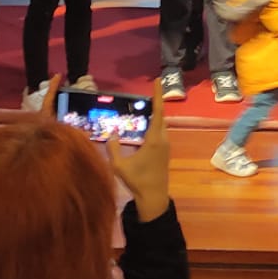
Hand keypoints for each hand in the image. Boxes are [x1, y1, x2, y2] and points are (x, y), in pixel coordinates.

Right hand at [110, 83, 170, 220]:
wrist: (153, 197)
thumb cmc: (137, 181)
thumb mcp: (119, 165)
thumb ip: (113, 148)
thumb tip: (111, 134)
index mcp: (154, 140)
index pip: (158, 112)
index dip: (158, 95)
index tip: (158, 81)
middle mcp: (162, 140)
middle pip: (161, 116)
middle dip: (156, 102)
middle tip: (150, 89)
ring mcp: (165, 146)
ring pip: (161, 125)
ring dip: (155, 114)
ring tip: (147, 104)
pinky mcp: (164, 152)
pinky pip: (161, 132)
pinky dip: (155, 124)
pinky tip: (147, 125)